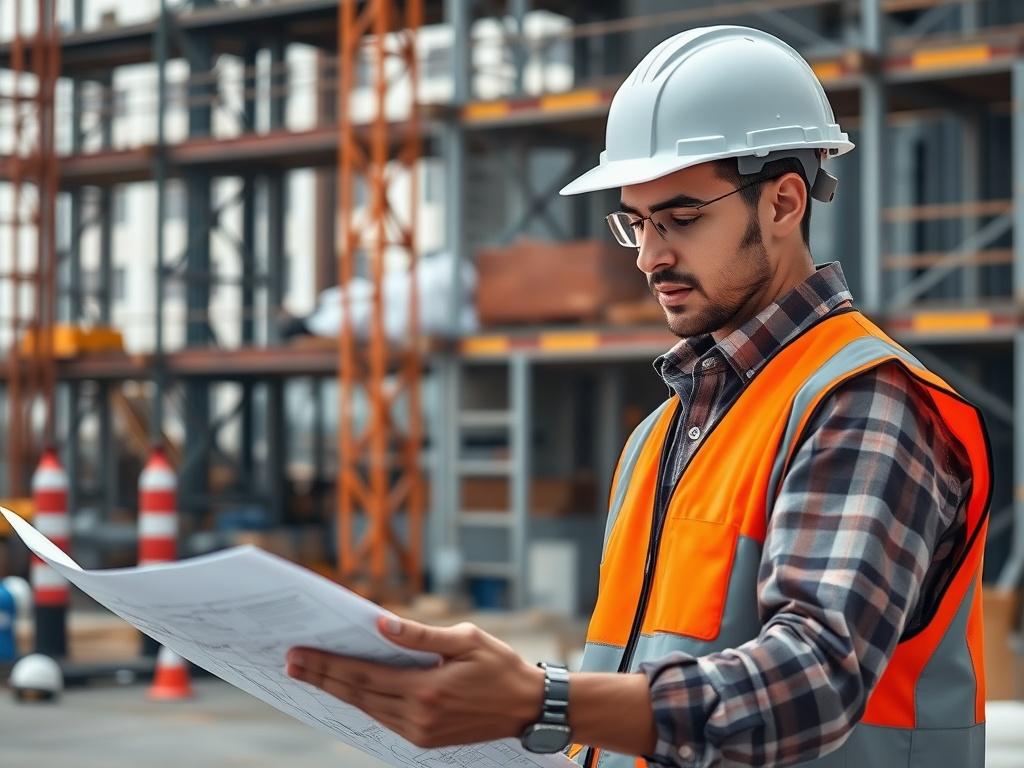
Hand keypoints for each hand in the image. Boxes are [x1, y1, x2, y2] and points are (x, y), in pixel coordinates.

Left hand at [285, 616, 545, 747]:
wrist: (528, 708)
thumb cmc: (500, 666)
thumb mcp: (465, 640)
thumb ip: (419, 635)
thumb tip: (380, 623)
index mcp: (426, 689)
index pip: (363, 675)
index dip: (327, 665)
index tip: (299, 653)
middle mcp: (418, 716)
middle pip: (356, 695)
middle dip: (321, 678)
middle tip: (290, 663)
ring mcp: (420, 732)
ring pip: (366, 710)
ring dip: (336, 691)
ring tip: (309, 675)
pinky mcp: (424, 740)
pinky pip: (382, 720)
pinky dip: (360, 703)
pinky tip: (346, 691)